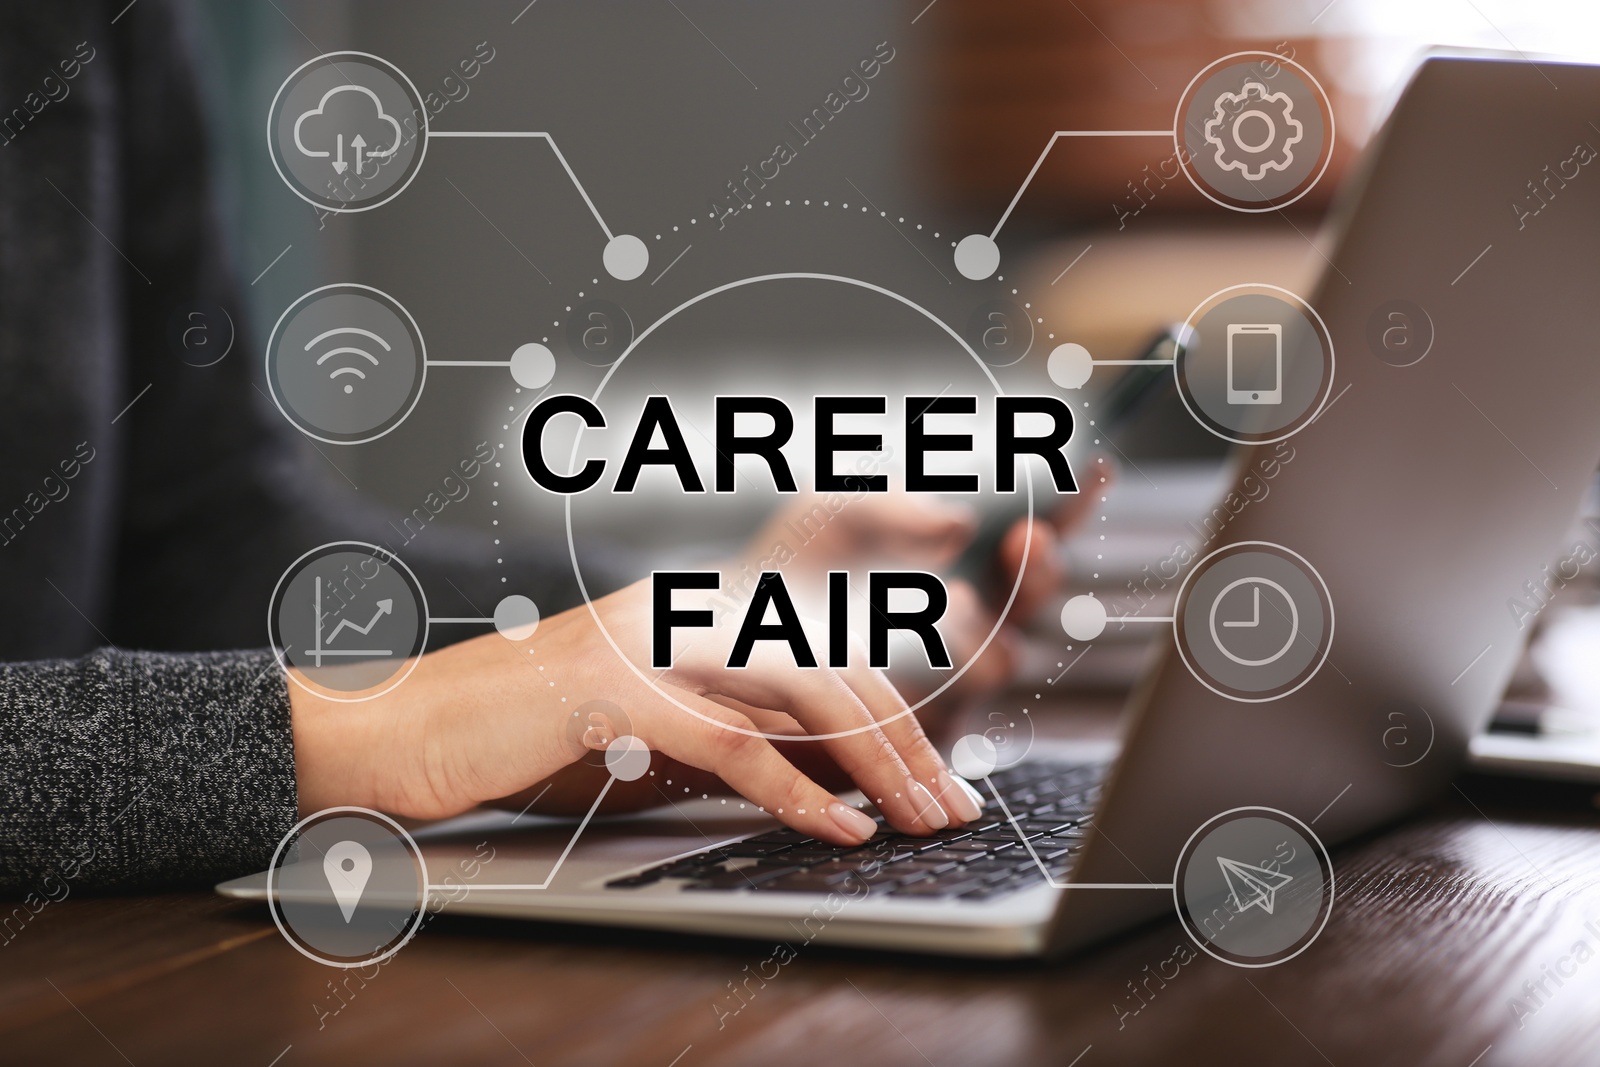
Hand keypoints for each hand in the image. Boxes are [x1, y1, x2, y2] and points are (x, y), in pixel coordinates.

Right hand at [288, 577, 986, 846]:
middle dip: (909, 740)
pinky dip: (800, 792)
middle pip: (836, 663)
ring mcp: (651, 641)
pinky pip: (734, 741)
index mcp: (696, 610)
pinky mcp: (616, 689)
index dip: (900, 695)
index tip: (942, 768)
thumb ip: (728, 741)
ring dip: (879, 762)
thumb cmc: (518, 741)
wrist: (394, 733)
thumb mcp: (644, 739)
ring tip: (923, 819)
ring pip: (804, 689)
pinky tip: (842, 831)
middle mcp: (684, 609)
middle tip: (954, 806)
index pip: (826, 640)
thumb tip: (822, 783)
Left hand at [739, 474, 1109, 729]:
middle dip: (1039, 564)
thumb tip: (957, 524)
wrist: (732, 635)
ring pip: (1001, 655)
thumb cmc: (790, 567)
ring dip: (981, 629)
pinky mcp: (922, 721)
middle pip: (1034, 592)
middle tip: (1024, 539)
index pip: (1032, 524)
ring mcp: (950, 668)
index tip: (1089, 471)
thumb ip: (894, 506)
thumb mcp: (835, 512)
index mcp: (960, 552)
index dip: (1070, 500)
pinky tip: (911, 651)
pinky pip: (952, 712)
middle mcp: (969, 609)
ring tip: (947, 605)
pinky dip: (936, 684)